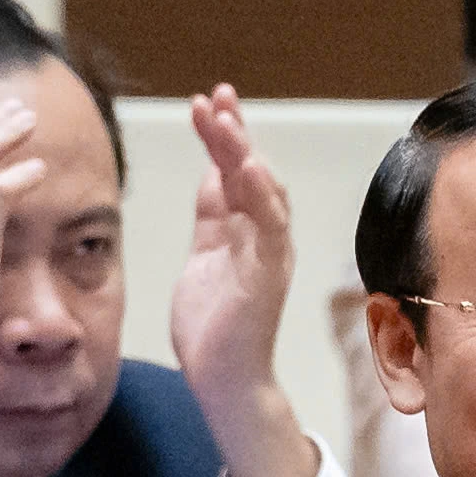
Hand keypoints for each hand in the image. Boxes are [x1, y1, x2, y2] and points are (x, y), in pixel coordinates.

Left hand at [171, 86, 321, 476]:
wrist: (223, 380)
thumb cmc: (214, 327)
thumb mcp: (204, 257)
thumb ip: (212, 218)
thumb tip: (211, 174)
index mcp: (247, 231)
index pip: (235, 172)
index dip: (223, 137)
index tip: (209, 102)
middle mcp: (265, 236)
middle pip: (252, 172)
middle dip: (234, 132)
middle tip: (216, 97)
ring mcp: (270, 254)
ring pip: (263, 191)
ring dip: (243, 152)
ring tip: (224, 118)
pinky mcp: (268, 275)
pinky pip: (270, 228)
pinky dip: (260, 196)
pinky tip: (245, 167)